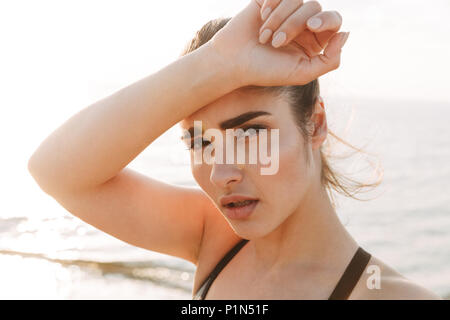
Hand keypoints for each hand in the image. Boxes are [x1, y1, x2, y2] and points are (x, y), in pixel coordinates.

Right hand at [209, 0, 347, 86]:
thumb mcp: (302, 73)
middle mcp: (302, 25)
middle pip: (315, 8)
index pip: (333, 21)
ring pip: (297, 0)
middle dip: (295, 24)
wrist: (233, 62)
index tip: (311, 26)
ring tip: (264, 38)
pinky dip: (272, 6)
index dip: (326, 19)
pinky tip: (261, 19)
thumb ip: (330, 60)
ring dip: (279, 19)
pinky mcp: (270, 1)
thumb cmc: (266, 70)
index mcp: (313, 42)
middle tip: (277, 42)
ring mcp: (286, 12)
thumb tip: (346, 34)